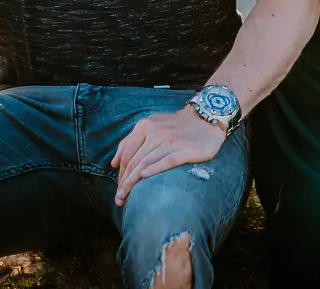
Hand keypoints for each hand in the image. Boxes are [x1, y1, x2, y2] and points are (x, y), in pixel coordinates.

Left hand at [111, 105, 225, 205]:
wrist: (206, 118)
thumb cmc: (176, 126)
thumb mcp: (151, 125)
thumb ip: (131, 141)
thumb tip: (113, 163)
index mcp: (145, 126)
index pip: (127, 153)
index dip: (120, 173)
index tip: (118, 189)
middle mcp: (156, 132)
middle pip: (134, 161)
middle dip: (124, 182)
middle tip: (119, 199)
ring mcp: (172, 140)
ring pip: (147, 163)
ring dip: (133, 182)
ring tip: (126, 198)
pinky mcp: (187, 149)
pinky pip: (168, 160)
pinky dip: (154, 169)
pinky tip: (145, 178)